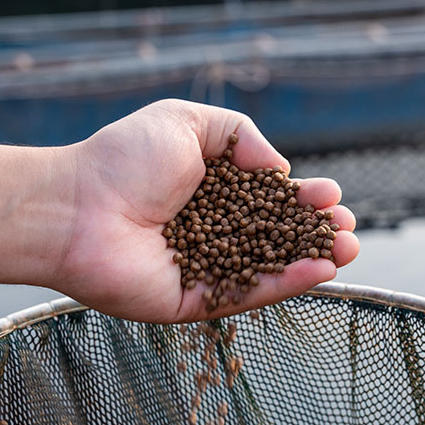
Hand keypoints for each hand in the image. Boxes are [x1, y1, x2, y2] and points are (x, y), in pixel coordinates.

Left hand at [52, 99, 359, 321]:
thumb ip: (240, 136)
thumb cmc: (122, 159)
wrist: (76, 207)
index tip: (330, 194)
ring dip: (312, 260)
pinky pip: (247, 294)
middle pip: (274, 236)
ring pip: (268, 267)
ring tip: (349, 250)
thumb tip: (278, 170)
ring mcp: (204, 269)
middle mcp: (209, 231)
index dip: (300, 198)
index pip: (266, 198)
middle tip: (348, 227)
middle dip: (315, 232)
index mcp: (207, 191)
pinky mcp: (195, 301)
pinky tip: (319, 271)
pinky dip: (284, 284)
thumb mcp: (187, 123)